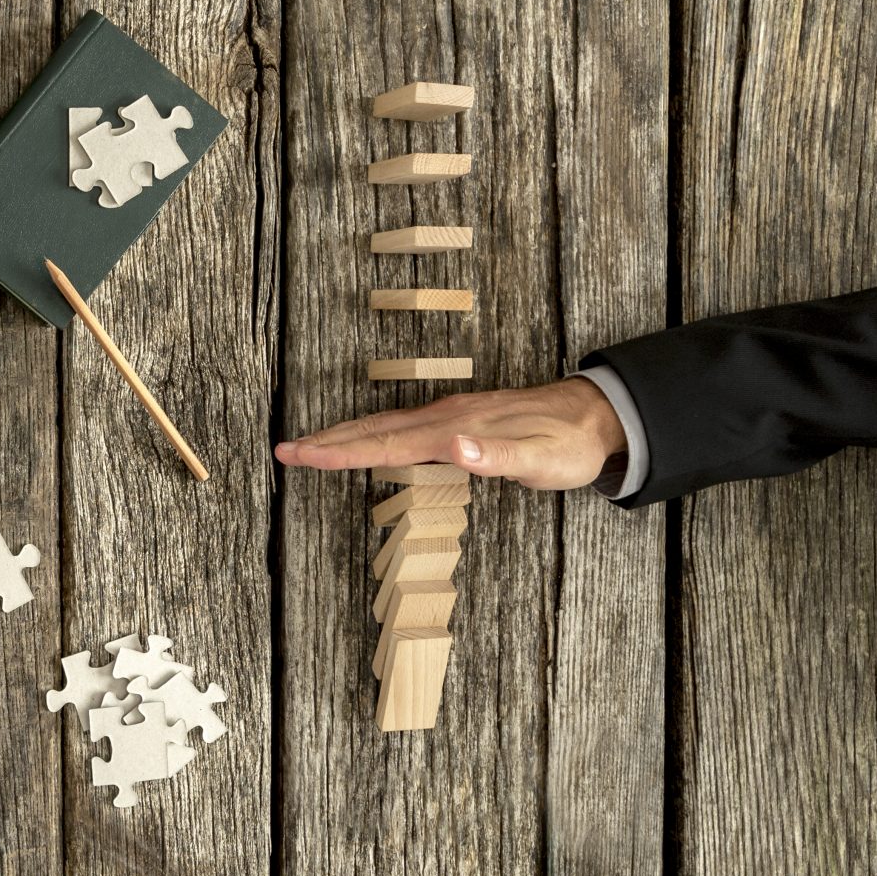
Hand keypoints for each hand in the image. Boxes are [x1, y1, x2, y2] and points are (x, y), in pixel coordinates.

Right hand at [274, 376, 625, 489]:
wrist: (592, 416)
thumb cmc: (566, 445)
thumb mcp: (540, 459)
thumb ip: (495, 455)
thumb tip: (455, 447)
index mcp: (454, 431)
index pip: (385, 444)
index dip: (339, 451)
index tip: (300, 454)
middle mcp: (444, 419)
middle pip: (373, 430)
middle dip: (326, 441)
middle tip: (284, 450)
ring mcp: (448, 416)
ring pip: (383, 426)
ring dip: (343, 436)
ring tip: (309, 446)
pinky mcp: (455, 420)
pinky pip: (401, 427)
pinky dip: (371, 434)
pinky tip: (364, 440)